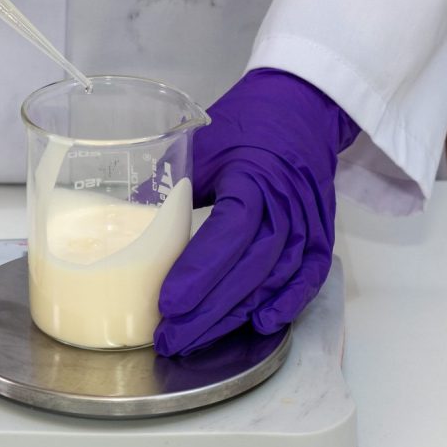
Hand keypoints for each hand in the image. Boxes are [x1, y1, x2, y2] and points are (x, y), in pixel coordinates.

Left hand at [153, 69, 359, 356]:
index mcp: (252, 176)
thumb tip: (124, 219)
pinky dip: (290, 303)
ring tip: (199, 339)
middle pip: (250, 267)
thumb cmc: (246, 123)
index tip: (167, 304)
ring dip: (238, 314)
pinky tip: (263, 325)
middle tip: (171, 338)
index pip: (228, 232)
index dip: (200, 272)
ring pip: (276, 278)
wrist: (302, 106)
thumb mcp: (201, 144)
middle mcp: (286, 203)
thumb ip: (171, 183)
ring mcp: (308, 219)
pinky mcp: (321, 230)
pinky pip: (310, 275)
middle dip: (209, 309)